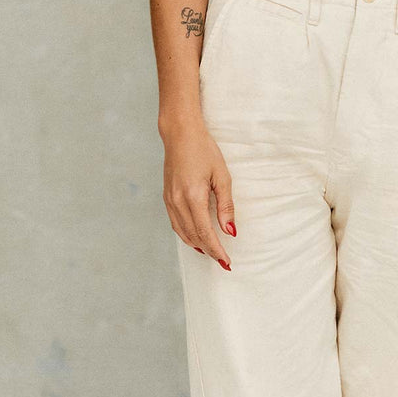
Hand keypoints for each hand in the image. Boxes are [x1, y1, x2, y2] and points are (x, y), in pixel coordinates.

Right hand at [162, 121, 236, 268]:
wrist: (180, 134)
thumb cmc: (204, 150)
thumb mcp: (222, 176)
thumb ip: (226, 206)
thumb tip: (230, 231)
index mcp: (193, 196)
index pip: (205, 233)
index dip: (216, 250)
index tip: (226, 262)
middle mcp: (178, 201)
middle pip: (193, 236)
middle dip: (209, 251)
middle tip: (223, 261)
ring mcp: (169, 199)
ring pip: (182, 232)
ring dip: (197, 245)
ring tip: (212, 253)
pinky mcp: (166, 197)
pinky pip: (175, 223)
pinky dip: (186, 235)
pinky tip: (196, 238)